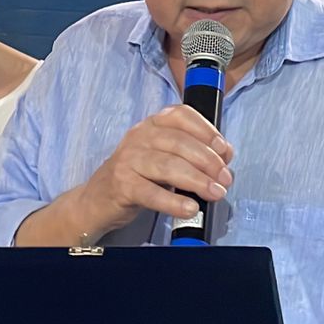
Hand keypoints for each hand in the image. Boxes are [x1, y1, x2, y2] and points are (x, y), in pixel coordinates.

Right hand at [73, 105, 233, 235]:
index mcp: (152, 124)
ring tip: (215, 193)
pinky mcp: (122, 185)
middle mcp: (139, 136)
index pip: (182, 115)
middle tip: (225, 179)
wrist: (98, 199)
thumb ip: (192, 153)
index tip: (225, 151)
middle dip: (208, 161)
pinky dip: (173, 201)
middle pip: (179, 143)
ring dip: (197, 180)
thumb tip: (224, 158)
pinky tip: (190, 208)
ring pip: (168, 166)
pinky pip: (151, 192)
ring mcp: (128, 160)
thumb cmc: (137, 176)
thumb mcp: (164, 157)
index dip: (207, 131)